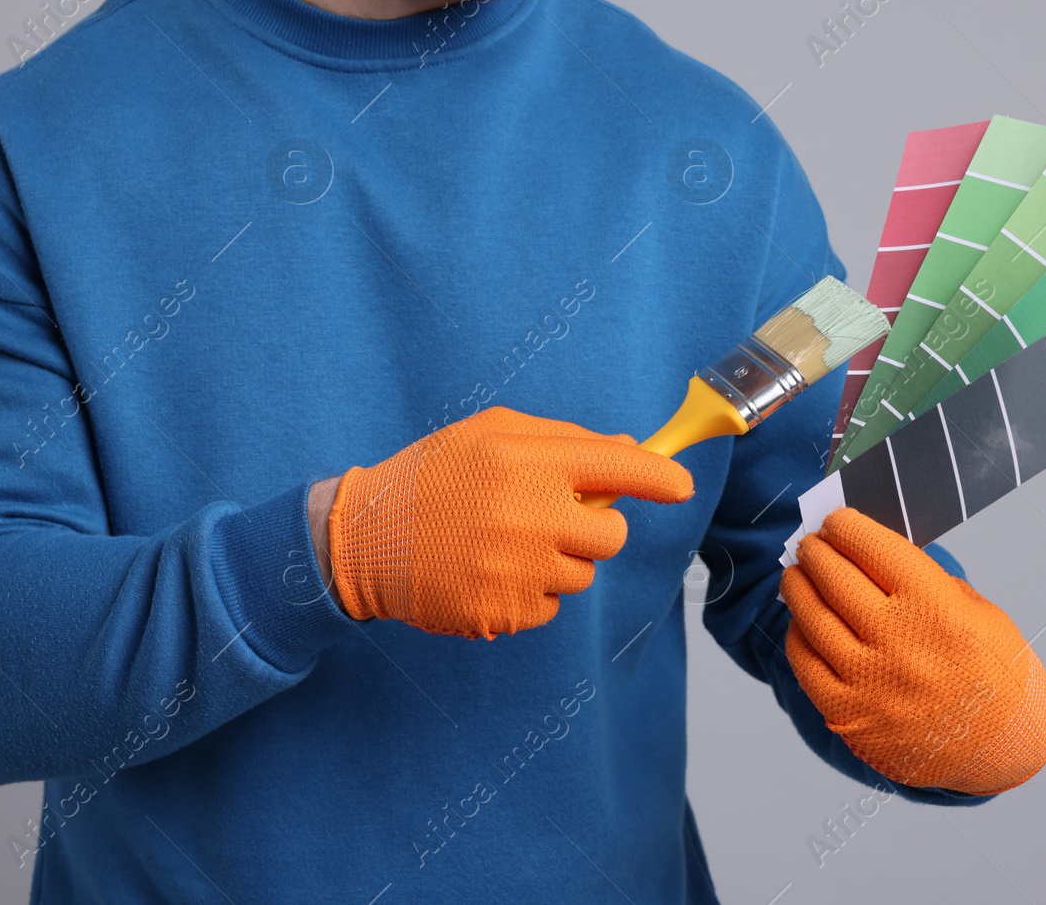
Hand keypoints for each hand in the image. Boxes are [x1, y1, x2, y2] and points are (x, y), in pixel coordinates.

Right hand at [327, 405, 693, 639]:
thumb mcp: (489, 434)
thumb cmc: (433, 477)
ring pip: (580, 575)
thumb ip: (560, 440)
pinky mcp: (505, 612)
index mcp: (530, 462)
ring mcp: (519, 570)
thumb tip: (627, 448)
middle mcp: (531, 516)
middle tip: (550, 519)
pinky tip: (487, 572)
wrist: (365, 538)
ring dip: (555, 563)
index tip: (680, 485)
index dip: (659, 478)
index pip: (620, 469)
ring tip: (502, 545)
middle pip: (612, 536)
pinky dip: (527, 594)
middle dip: (592, 530)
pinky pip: (548, 608)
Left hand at [781, 508, 1045, 793]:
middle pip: (835, 578)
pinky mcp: (848, 715)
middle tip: (810, 543)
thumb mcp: (979, 612)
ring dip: (797, 587)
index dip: (846, 527)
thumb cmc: (994, 673)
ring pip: (811, 617)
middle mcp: (898, 643)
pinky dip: (798, 635)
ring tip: (796, 574)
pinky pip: (805, 663)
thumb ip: (925, 581)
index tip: (836, 521)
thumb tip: (868, 553)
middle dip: (816, 552)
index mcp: (936, 609)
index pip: (873, 548)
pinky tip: (801, 621)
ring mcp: (869, 682)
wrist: (1003, 749)